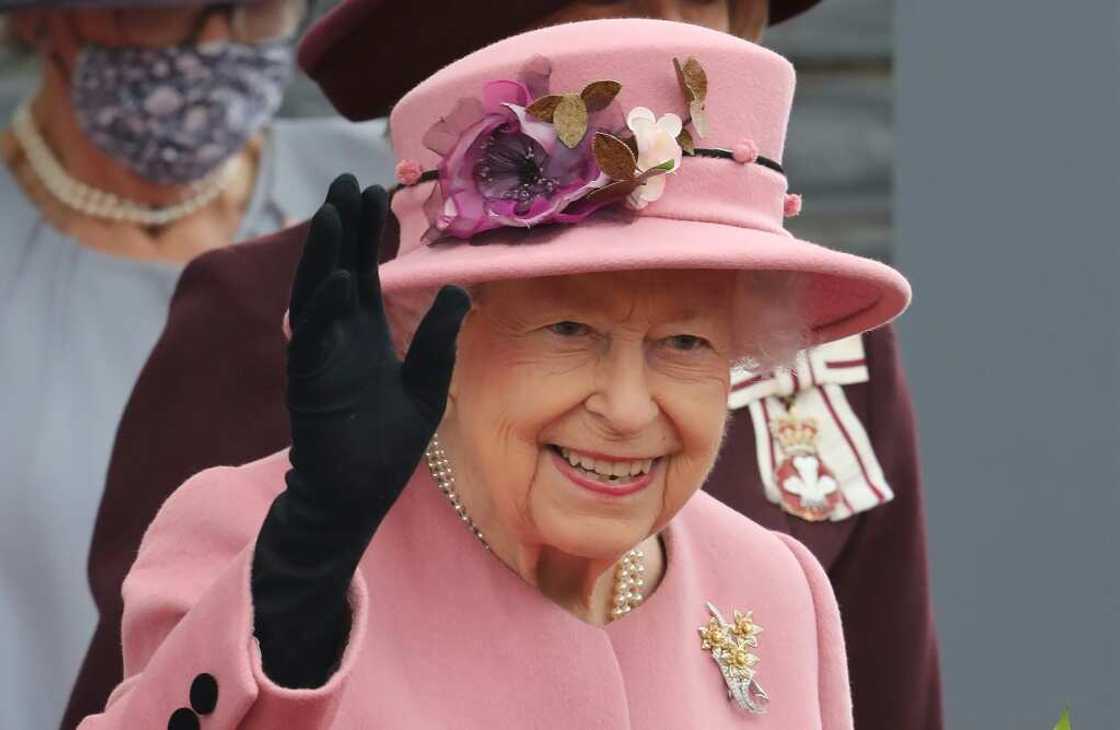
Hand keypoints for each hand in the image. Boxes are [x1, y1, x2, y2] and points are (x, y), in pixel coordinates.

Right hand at [285, 174, 469, 518]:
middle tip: (348, 179)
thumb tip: (461, 290)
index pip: (363, 271)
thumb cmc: (386, 444)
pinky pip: (312, 340)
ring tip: (337, 210)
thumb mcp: (425, 384)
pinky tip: (339, 278)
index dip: (368, 234)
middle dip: (341, 226)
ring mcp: (319, 357)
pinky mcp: (309, 384)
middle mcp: (337, 337)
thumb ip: (437, 338)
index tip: (377, 191)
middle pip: (336, 268)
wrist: (356, 494)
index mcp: (363, 334)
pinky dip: (324, 309)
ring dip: (325, 252)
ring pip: (316, 293)